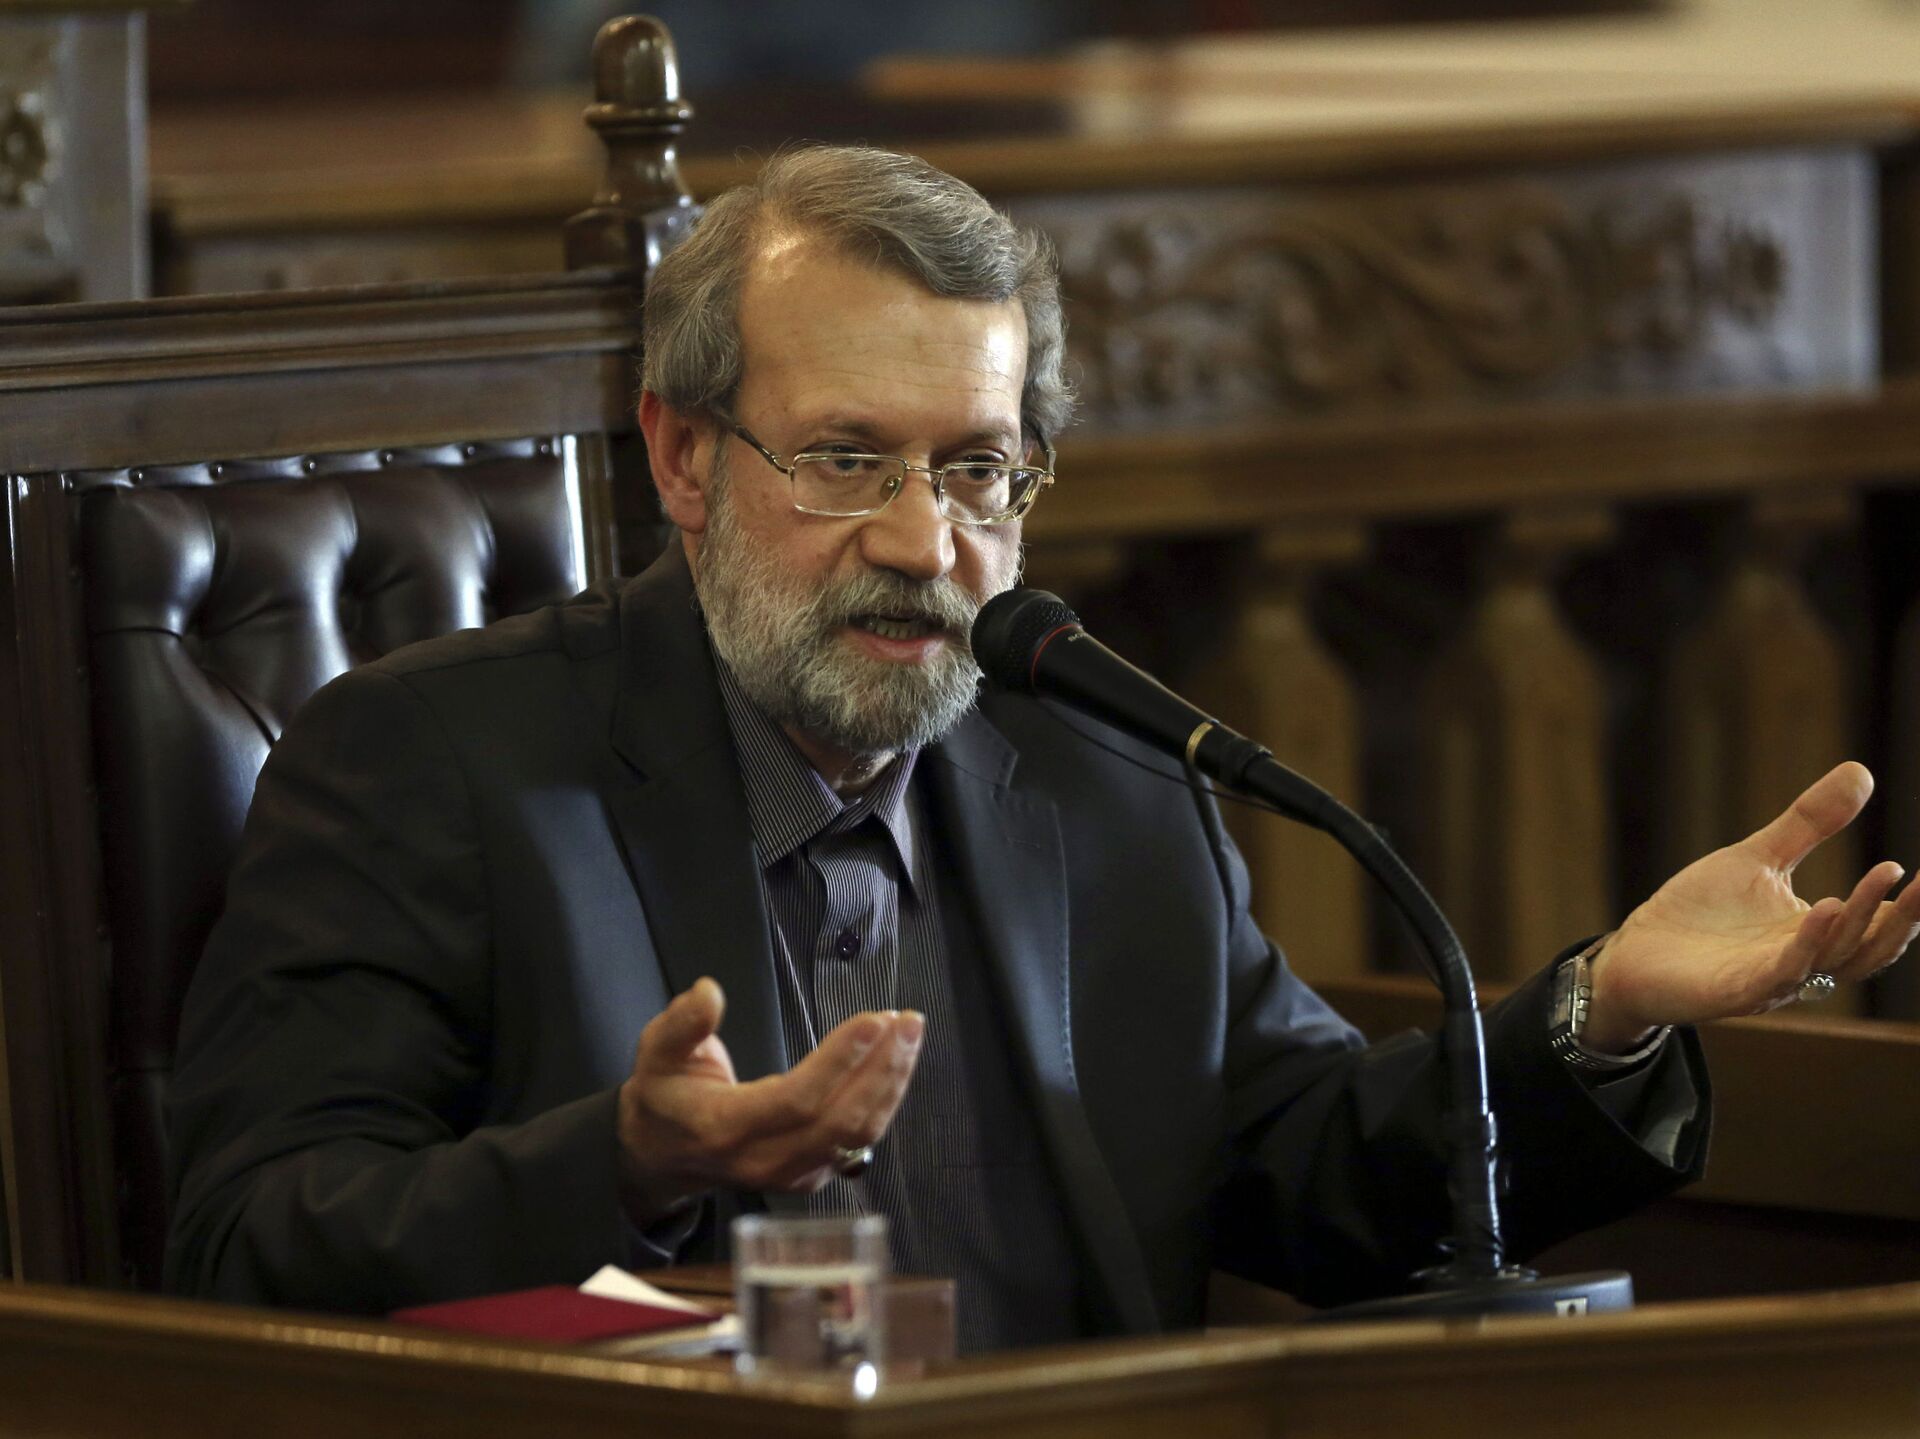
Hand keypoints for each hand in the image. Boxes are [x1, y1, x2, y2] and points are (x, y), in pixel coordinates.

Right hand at [615, 977, 923, 1224]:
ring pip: (857, 1135)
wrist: (663, 1155)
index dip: (839, 1062)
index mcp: (724, 1129)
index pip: (795, 1101)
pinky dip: (884, 1100)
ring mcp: (792, 1174)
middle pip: (840, 1121)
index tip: (873, 1021)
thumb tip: (709, 992)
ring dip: (891, 1082)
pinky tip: (896, 1062)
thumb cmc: (665, 1097)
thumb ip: (680, 1024)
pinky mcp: (811, 1174)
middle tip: (907, 1021)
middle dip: (882, 1069)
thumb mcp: (655, 1054)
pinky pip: (859, 1140)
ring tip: (909, 1034)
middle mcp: (764, 1160)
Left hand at [1584, 762, 1919, 1051]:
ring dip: (1856, 921)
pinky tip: (1821, 907)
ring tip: (1879, 879)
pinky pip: (1779, 973)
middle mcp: (1802, 962)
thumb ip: (1808, 824)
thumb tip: (1862, 771)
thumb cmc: (1699, 914)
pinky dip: (1804, 945)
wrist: (1634, 956)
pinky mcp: (1733, 992)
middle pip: (1866, 947)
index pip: (1874, 926)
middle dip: (1899, 918)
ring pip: (1830, 958)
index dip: (1905, 906)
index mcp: (1813, 934)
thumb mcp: (1758, 858)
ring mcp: (1770, 980)